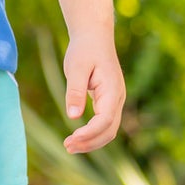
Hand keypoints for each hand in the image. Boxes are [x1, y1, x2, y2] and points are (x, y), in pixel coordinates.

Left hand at [62, 30, 125, 153]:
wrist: (94, 37)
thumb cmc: (84, 50)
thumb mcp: (76, 67)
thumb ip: (75, 91)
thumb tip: (73, 116)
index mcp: (112, 89)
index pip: (105, 120)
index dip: (90, 133)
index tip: (71, 139)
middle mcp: (118, 98)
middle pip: (109, 130)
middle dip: (90, 142)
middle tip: (67, 147)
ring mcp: (115, 101)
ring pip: (109, 130)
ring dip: (91, 141)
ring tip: (69, 146)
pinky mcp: (108, 102)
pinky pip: (105, 124)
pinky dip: (93, 134)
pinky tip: (77, 137)